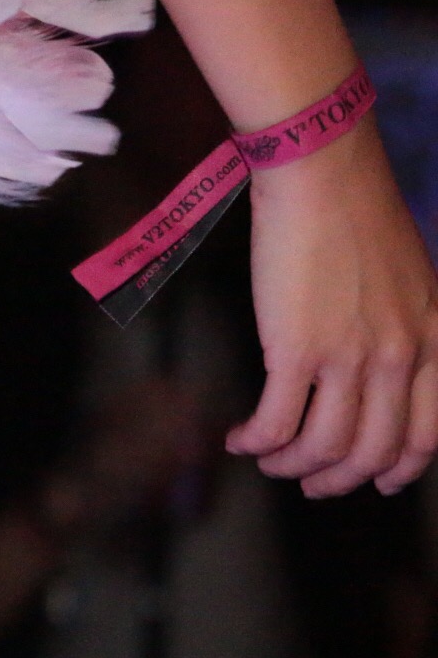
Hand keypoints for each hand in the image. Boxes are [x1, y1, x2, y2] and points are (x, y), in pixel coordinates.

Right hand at [228, 122, 437, 496]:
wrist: (322, 174)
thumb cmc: (354, 211)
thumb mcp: (407, 276)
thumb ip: (402, 322)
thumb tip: (374, 358)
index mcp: (434, 339)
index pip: (428, 434)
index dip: (398, 469)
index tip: (375, 480)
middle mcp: (400, 357)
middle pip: (374, 452)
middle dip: (338, 479)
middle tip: (309, 483)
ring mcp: (349, 357)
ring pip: (325, 447)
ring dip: (291, 467)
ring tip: (267, 460)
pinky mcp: (296, 350)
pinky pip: (277, 422)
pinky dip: (257, 442)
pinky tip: (239, 439)